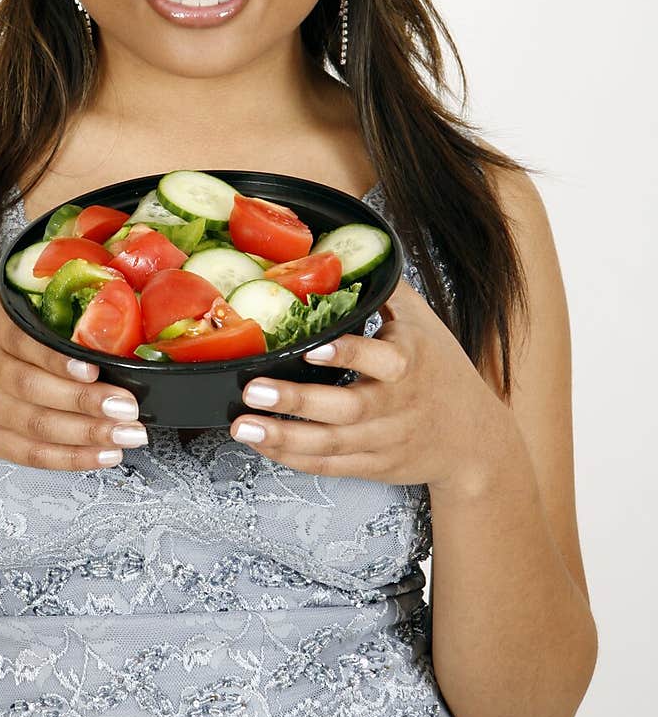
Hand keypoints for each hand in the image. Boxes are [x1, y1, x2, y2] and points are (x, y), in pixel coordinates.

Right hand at [0, 269, 148, 471]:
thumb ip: (17, 284)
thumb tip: (76, 260)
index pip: (18, 340)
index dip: (54, 358)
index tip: (91, 365)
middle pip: (33, 390)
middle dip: (86, 402)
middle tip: (129, 406)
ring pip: (36, 426)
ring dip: (87, 434)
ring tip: (130, 434)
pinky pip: (29, 453)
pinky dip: (68, 458)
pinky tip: (103, 454)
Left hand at [229, 275, 514, 492]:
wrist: (475, 439)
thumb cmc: (440, 369)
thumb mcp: (421, 322)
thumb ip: (383, 289)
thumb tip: (341, 250)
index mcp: (410, 361)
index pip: (380, 360)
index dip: (346, 355)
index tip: (310, 348)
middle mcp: (396, 404)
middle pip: (345, 408)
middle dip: (296, 401)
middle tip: (252, 391)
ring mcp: (384, 439)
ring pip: (331, 444)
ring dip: (283, 437)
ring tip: (242, 425)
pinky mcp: (373, 465)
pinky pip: (329, 466)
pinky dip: (294, 458)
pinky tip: (263, 444)